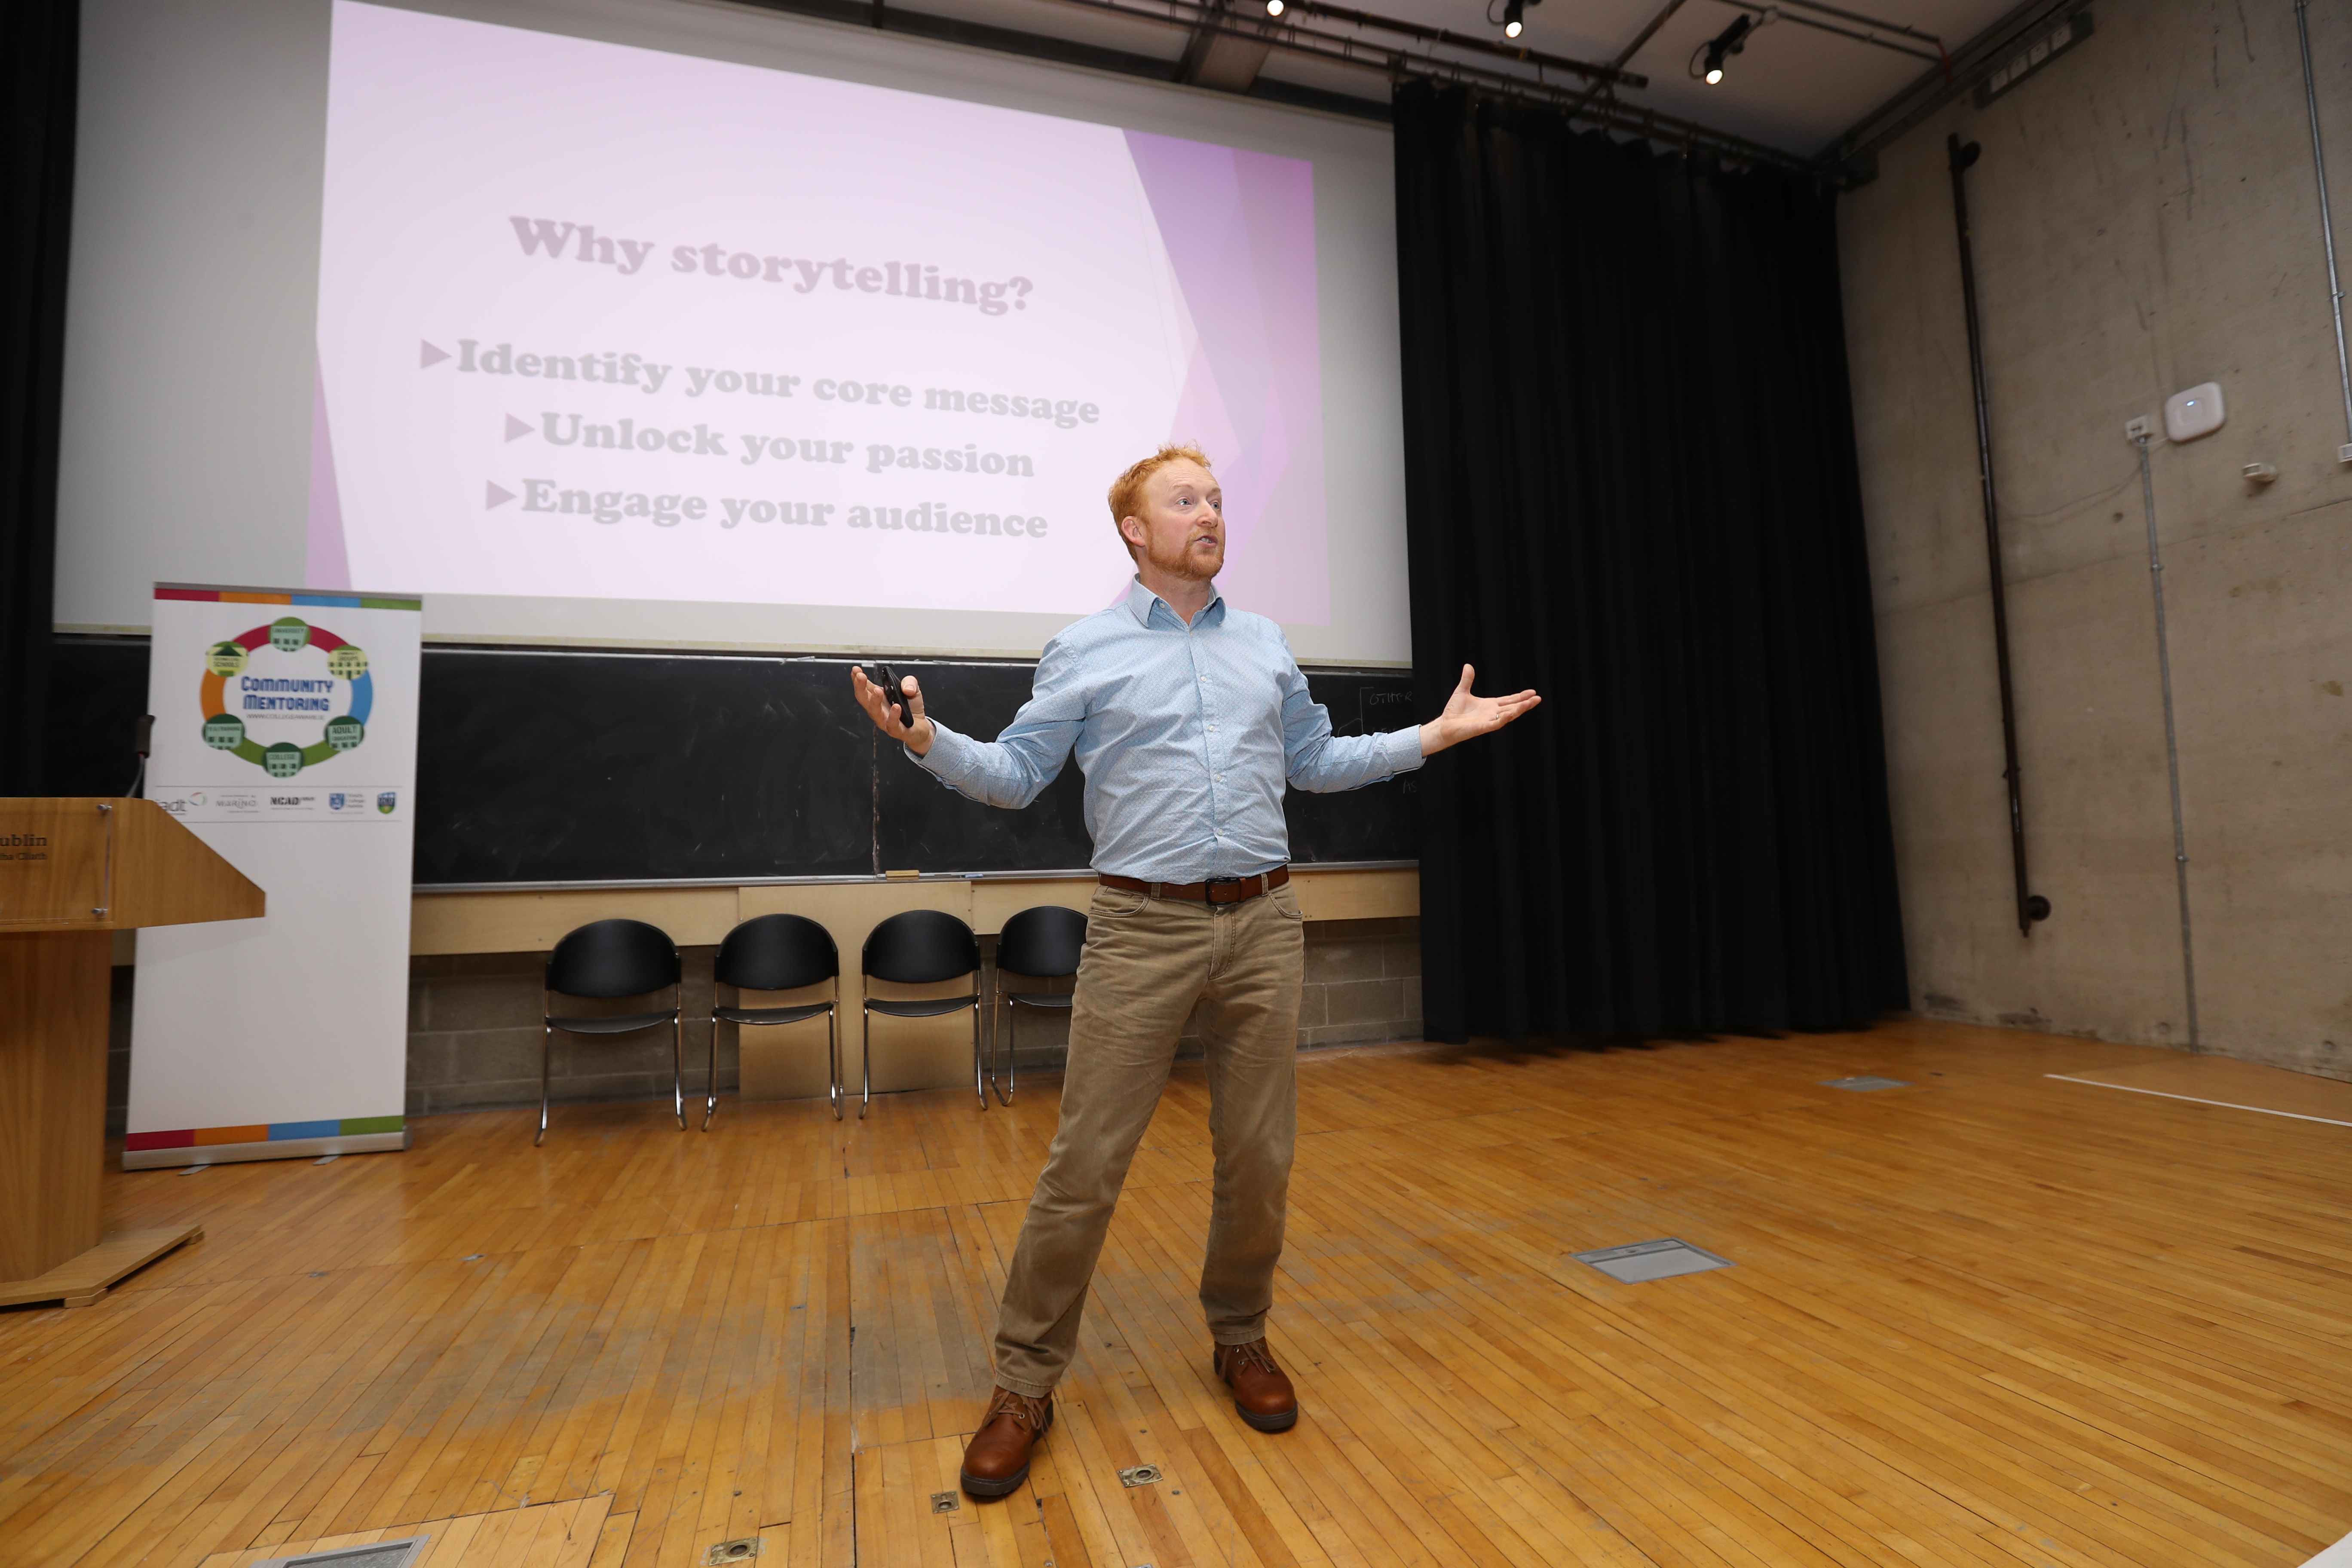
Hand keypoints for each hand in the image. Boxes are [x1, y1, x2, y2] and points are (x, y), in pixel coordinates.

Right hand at [851, 666, 934, 754]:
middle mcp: (878, 709)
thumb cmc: (912, 708)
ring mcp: (885, 721)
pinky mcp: (896, 730)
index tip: (856, 669)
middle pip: (864, 699)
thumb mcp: (913, 689)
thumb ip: (909, 682)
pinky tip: (896, 707)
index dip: (858, 679)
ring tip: (878, 690)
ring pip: (875, 712)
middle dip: (860, 687)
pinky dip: (893, 716)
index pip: (864, 687)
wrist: (921, 726)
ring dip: (874, 701)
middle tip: (860, 676)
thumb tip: (906, 687)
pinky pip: (892, 725)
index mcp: (879, 697)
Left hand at [1419, 664, 1540, 756]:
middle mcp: (1492, 713)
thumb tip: (1468, 665)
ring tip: (1529, 703)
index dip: (1520, 696)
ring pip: (1507, 716)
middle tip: (1538, 698)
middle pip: (1512, 707)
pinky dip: (1502, 719)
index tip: (1532, 692)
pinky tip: (1510, 714)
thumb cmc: (1453, 711)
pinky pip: (1495, 724)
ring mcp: (1488, 721)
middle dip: (1525, 703)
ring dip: (1518, 710)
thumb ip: (1467, 680)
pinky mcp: (1481, 728)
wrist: (1444, 725)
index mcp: (1490, 705)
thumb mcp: (1461, 691)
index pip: (1509, 700)